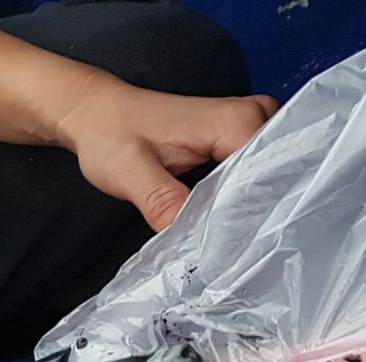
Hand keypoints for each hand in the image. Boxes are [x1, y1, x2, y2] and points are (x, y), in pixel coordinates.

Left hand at [52, 70, 276, 230]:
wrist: (96, 114)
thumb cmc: (109, 133)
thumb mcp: (130, 173)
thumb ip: (164, 203)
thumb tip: (192, 240)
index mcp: (234, 121)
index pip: (264, 177)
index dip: (246, 215)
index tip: (225, 245)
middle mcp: (249, 118)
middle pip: (268, 179)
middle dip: (245, 214)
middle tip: (218, 244)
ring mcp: (244, 126)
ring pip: (261, 179)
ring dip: (241, 207)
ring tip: (215, 232)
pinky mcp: (233, 137)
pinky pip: (247, 173)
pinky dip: (232, 197)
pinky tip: (214, 216)